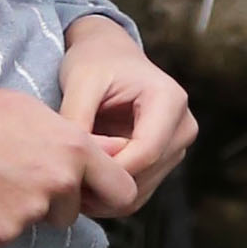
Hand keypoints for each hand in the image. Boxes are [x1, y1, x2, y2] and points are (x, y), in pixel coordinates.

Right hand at [0, 71, 136, 242]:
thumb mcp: (33, 113)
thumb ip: (75, 140)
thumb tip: (113, 152)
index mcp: (74, 148)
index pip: (122, 190)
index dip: (106, 195)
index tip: (87, 194)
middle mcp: (60, 181)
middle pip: (74, 212)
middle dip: (55, 205)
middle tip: (18, 180)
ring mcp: (32, 210)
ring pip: (39, 223)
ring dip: (21, 211)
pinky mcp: (3, 233)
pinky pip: (8, 235)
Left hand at [56, 16, 195, 210]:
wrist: (109, 55)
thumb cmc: (95, 62)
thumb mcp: (81, 81)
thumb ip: (77, 117)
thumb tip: (75, 161)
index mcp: (170, 100)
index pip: (146, 152)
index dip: (109, 168)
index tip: (72, 170)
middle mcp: (183, 127)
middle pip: (145, 175)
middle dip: (104, 183)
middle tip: (64, 182)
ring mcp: (177, 147)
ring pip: (141, 190)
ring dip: (106, 193)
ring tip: (70, 182)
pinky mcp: (164, 161)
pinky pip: (137, 191)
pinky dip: (110, 192)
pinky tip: (84, 182)